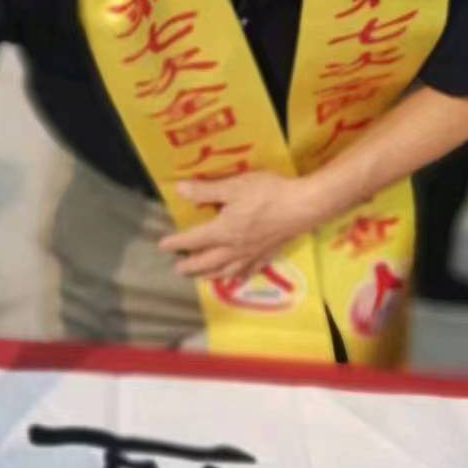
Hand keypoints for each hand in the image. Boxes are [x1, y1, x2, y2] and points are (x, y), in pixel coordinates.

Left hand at [159, 171, 322, 281]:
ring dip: (211, 275)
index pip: (194, 240)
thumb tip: (179, 190)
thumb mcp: (234, 186)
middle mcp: (235, 248)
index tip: (162, 246)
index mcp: (223, 231)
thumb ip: (206, 191)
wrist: (304, 206)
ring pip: (226, 270)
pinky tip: (236, 280)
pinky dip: (239, 277)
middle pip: (207, 261)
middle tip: (178, 270)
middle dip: (191, 266)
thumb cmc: (268, 193)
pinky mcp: (268, 254)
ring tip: (201, 278)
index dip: (176, 243)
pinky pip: (249, 270)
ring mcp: (252, 254)